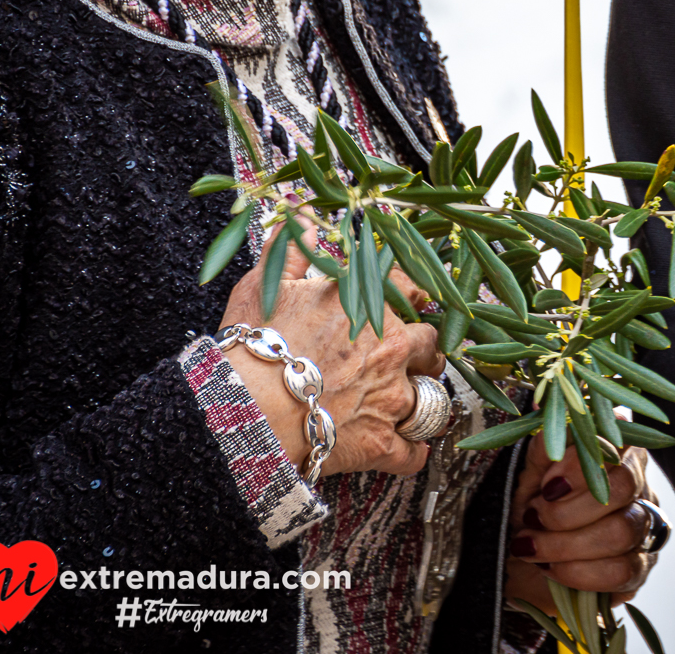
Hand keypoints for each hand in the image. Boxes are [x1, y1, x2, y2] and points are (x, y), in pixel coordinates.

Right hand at [218, 225, 445, 476]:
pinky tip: (406, 450)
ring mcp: (391, 398)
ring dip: (422, 402)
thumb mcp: (266, 286)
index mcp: (369, 305)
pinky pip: (414, 453)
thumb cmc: (252, 348)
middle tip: (408, 359)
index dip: (415, 295)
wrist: (242, 410)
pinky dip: (412, 453)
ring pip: (431, 399)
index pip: (414, 287)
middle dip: (424, 352)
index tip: (415, 301)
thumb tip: (306, 221)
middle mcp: (391, 349)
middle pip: (432, 345)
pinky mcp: (381, 444)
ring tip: (407, 405)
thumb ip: (295, 251)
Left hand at [505, 442, 655, 610]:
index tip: (547, 486)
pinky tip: (550, 568)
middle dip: (568, 509)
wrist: (518, 566)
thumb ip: (542, 451)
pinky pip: (621, 571)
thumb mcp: (527, 477)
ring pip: (622, 531)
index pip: (618, 443)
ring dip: (566, 544)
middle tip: (532, 517)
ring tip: (532, 547)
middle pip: (623, 487)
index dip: (582, 464)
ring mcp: (644, 530)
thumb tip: (549, 422)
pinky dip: (577, 572)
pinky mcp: (638, 569)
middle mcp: (638, 486)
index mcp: (615, 453)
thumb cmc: (528, 511)